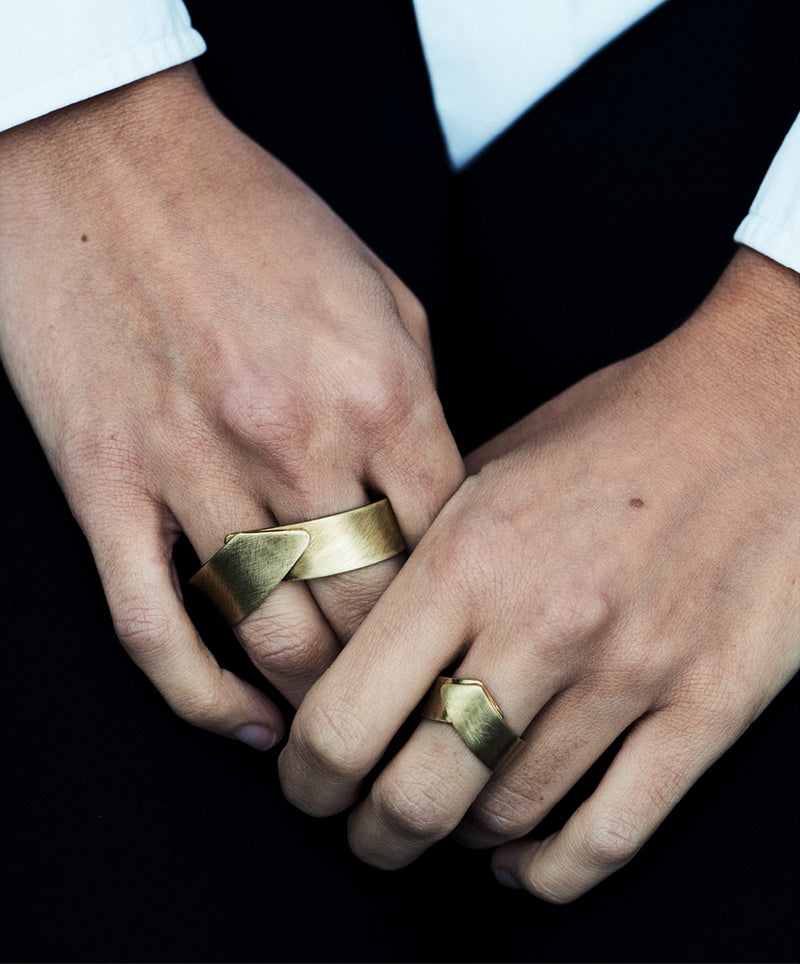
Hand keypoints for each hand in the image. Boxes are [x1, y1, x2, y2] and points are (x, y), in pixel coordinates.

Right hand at [0, 65, 462, 747]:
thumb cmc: (257, 218)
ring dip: (316, 698)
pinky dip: (202, 697)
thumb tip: (439, 505)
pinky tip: (245, 722)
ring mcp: (192, 466)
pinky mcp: (107, 483)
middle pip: (370, 609)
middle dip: (402, 679)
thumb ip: (421, 403)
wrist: (113, 160)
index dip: (464, 617)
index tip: (470, 652)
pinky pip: (154, 626)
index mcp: (378, 389)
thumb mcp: (382, 292)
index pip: (445, 549)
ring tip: (344, 730)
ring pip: (272, 635)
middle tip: (422, 716)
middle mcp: (293, 438)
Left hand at [280, 247, 799, 899]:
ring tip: (447, 822)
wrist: (760, 412)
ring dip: (458, 839)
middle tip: (364, 826)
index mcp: (469, 556)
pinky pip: (612, 834)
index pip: (346, 714)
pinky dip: (553, 870)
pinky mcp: (705, 705)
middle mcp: (541, 622)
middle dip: (372, 830)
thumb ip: (419, 552)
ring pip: (507, 818)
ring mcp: (628, 671)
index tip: (307, 779)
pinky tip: (525, 860)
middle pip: (417, 792)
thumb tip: (358, 624)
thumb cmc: (622, 429)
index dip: (308, 773)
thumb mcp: (492, 464)